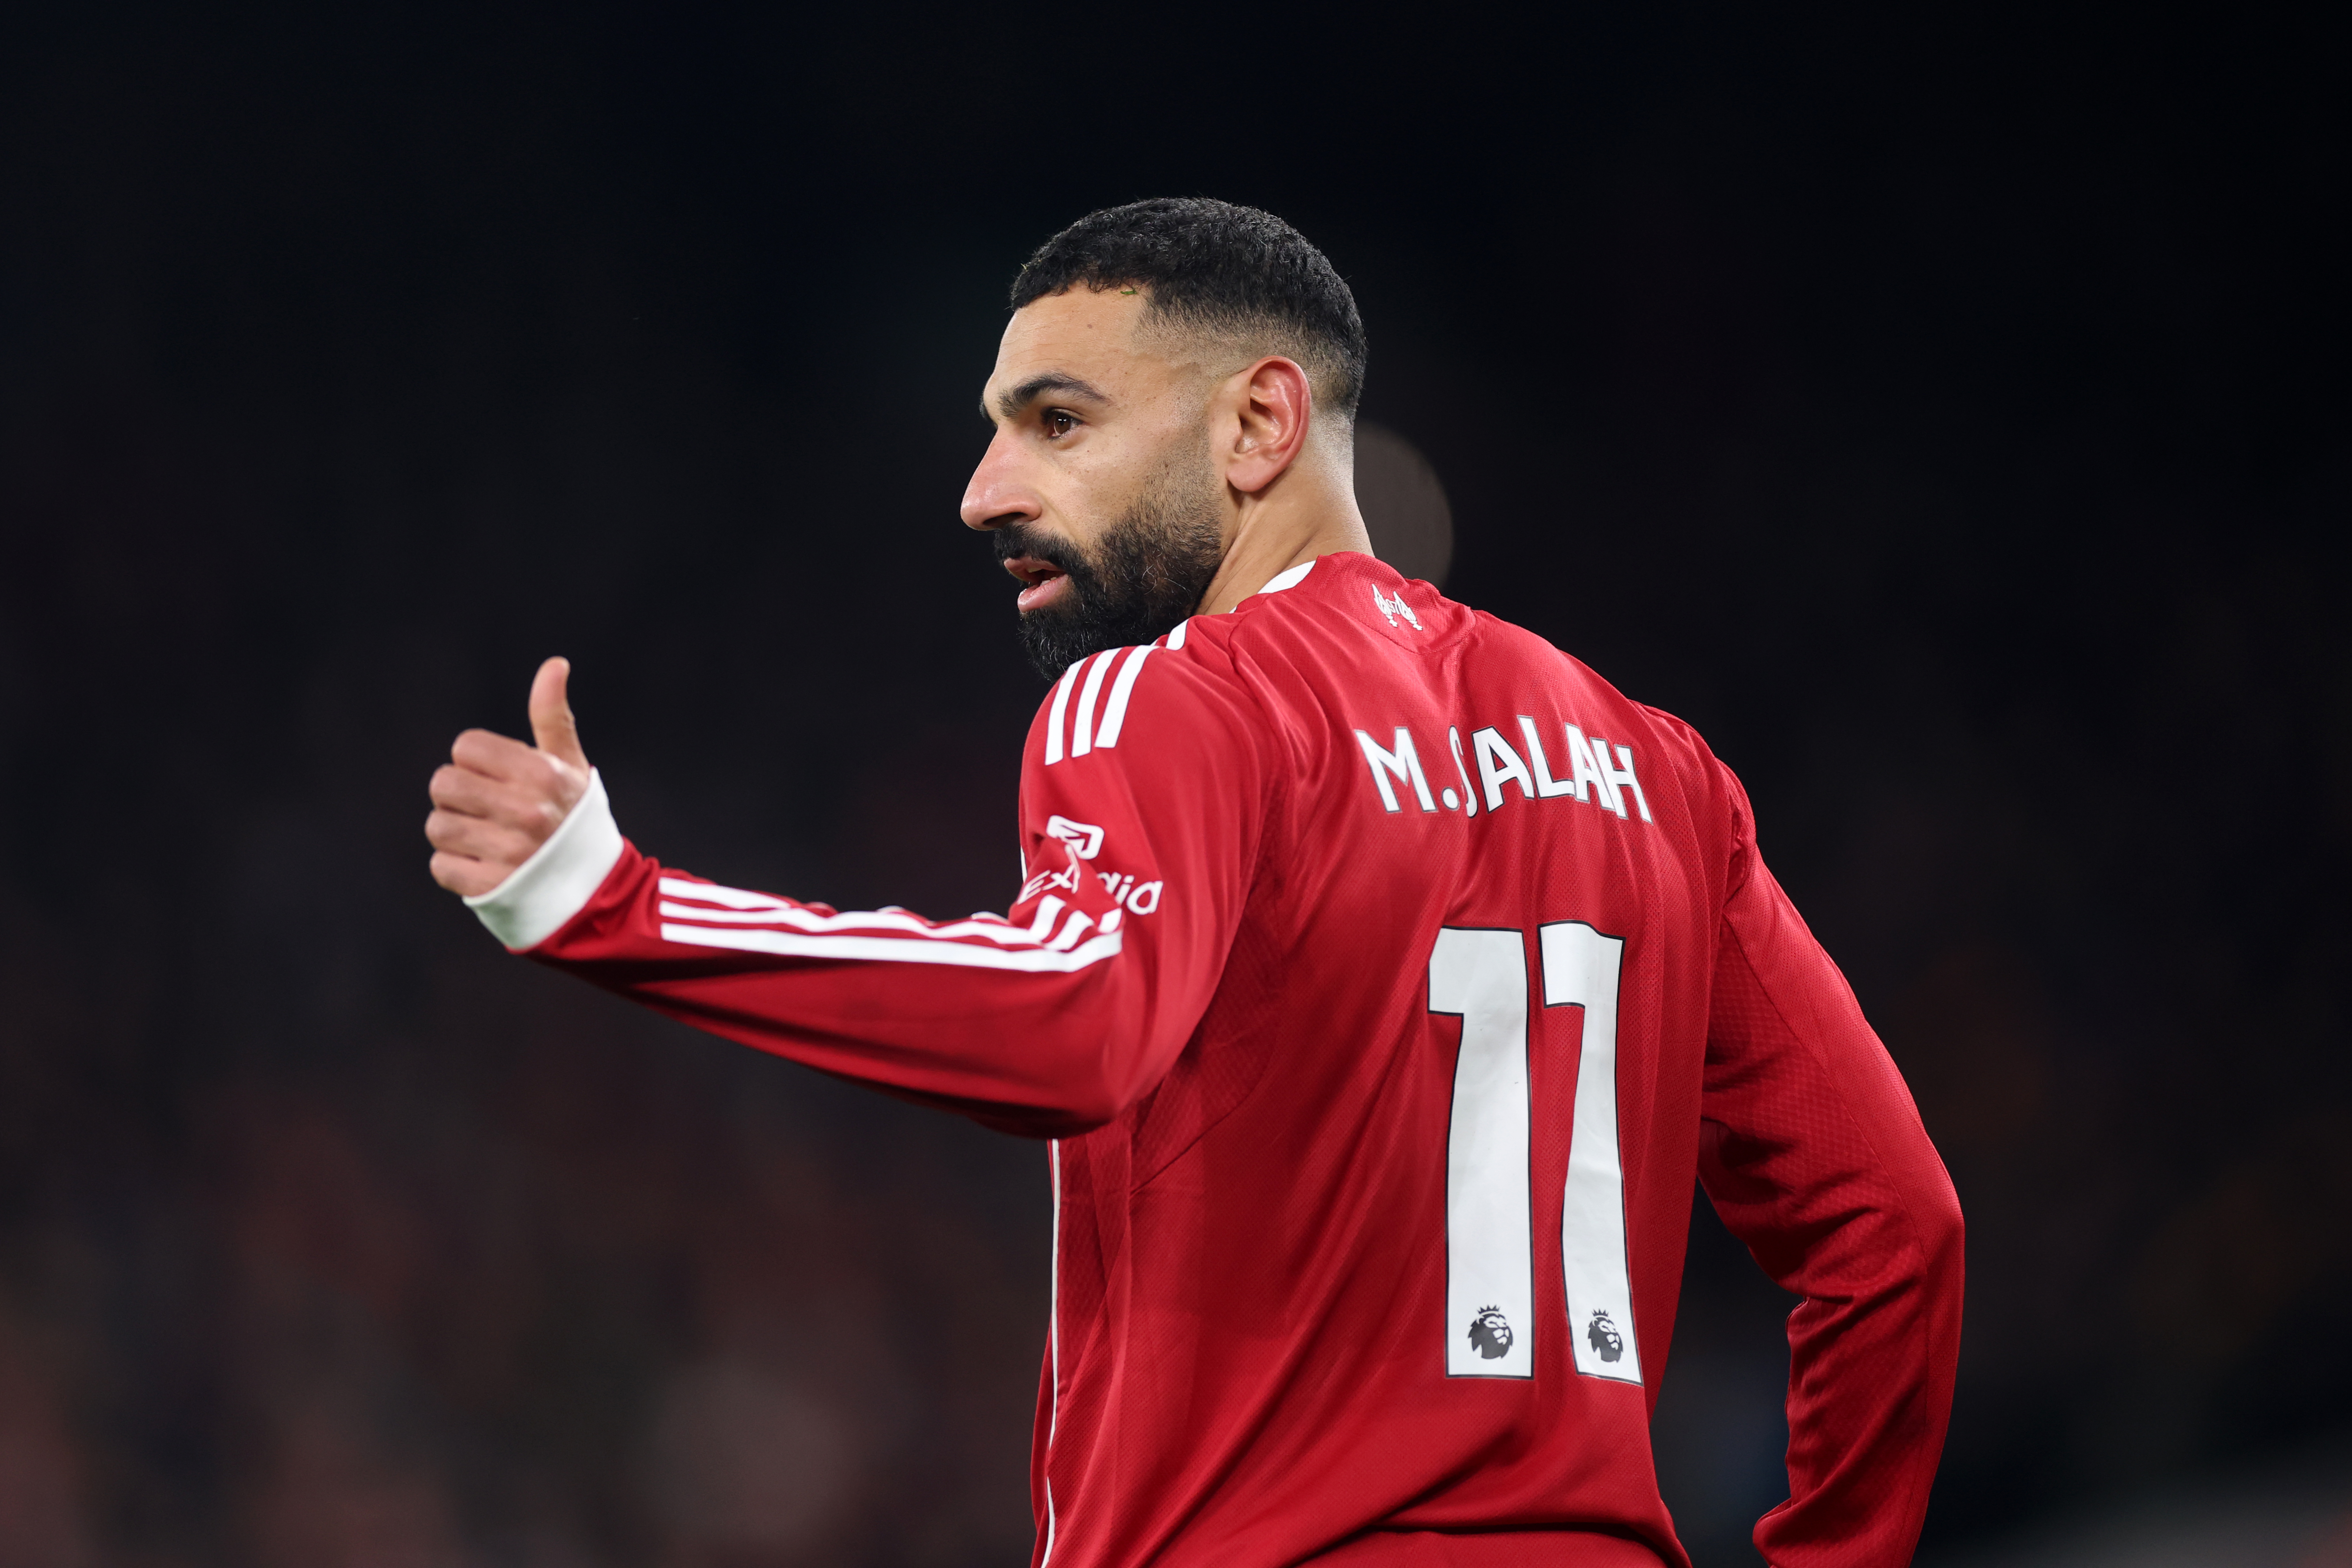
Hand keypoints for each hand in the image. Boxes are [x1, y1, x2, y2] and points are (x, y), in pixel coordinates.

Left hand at [427, 657, 592, 896]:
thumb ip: (553, 716)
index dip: (476, 761)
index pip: (466, 747)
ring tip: (482, 837)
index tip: (498, 778)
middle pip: (443, 784)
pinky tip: (483, 865)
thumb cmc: (576, 819)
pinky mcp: (490, 888)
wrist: (598, 891)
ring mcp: (507, 852)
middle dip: (457, 795)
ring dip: (453, 831)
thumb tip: (554, 664)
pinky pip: (440, 866)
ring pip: (437, 826)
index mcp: (542, 775)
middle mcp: (526, 812)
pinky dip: (454, 867)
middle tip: (483, 808)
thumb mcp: (570, 766)